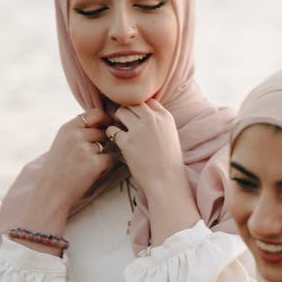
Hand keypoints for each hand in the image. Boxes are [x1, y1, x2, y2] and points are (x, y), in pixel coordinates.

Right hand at [27, 109, 115, 229]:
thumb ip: (78, 130)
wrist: (51, 192)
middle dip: (102, 142)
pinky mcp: (95, 163)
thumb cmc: (57, 168)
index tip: (105, 128)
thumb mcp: (62, 142)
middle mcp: (76, 135)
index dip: (104, 120)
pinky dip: (106, 166)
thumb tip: (103, 120)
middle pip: (103, 131)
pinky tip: (92, 173)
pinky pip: (111, 159)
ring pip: (108, 145)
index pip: (95, 114)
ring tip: (86, 166)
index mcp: (68, 128)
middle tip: (90, 156)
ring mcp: (86, 149)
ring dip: (103, 154)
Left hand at [107, 101, 198, 244]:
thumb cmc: (168, 162)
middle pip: (133, 103)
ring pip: (121, 112)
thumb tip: (143, 116)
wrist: (166, 181)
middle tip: (124, 121)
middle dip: (126, 110)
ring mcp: (139, 129)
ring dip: (117, 120)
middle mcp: (152, 119)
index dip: (140, 108)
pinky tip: (115, 142)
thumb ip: (158, 123)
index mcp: (165, 117)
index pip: (148, 101)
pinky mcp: (127, 141)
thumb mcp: (170, 136)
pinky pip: (112, 130)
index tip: (136, 117)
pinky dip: (111, 134)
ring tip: (119, 130)